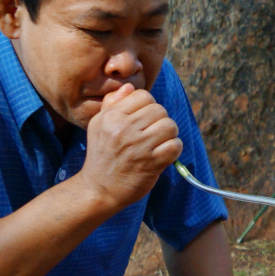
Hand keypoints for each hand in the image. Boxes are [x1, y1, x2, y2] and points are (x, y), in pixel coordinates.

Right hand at [81, 83, 181, 210]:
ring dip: (169, 135)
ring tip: (158, 144)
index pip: (144, 96)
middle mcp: (124, 129)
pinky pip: (175, 146)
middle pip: (160, 110)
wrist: (99, 189)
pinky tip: (164, 155)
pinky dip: (174, 150)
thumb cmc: (102, 155)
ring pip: (170, 126)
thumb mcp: (98, 125)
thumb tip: (130, 86)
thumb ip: (113, 103)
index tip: (143, 120)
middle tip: (152, 134)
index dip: (148, 107)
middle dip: (160, 121)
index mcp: (111, 116)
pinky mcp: (151, 163)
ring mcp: (138, 147)